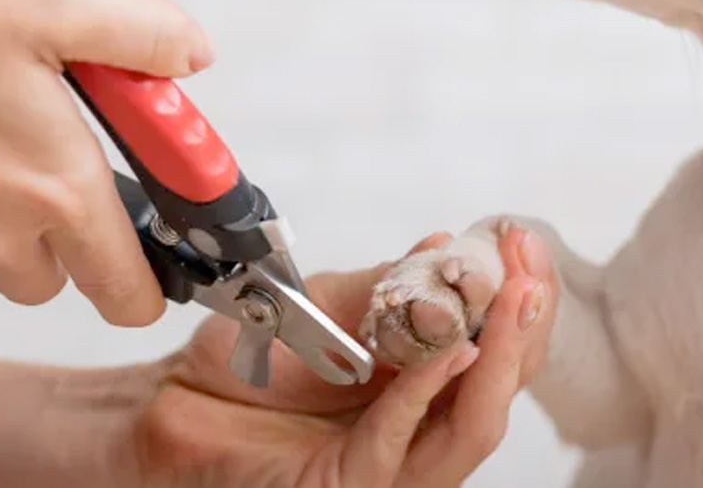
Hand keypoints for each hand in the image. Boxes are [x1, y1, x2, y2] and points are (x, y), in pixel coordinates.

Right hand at [0, 0, 213, 324]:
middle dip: (83, 231)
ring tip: (7, 115)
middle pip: (62, 276)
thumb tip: (191, 58)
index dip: (155, 279)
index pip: (126, 291)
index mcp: (56, 185)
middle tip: (80, 154)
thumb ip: (144, 34)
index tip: (171, 241)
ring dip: (15, 204)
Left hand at [130, 230, 557, 487]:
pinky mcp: (351, 486)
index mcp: (427, 380)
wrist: (172, 401)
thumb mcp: (331, 303)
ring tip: (514, 300)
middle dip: (526, 325)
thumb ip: (391, 285)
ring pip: (473, 426)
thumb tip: (450, 245)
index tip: (522, 240)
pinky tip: (453, 349)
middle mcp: (421, 425)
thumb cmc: (252, 357)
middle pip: (502, 388)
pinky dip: (427, 392)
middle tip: (531, 267)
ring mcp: (393, 464)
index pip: (499, 345)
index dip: (522, 295)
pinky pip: (401, 443)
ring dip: (500, 359)